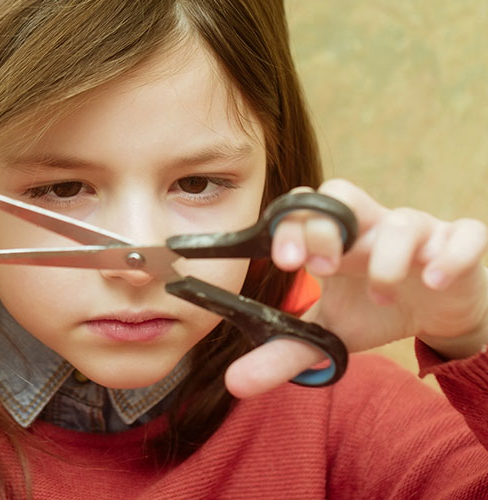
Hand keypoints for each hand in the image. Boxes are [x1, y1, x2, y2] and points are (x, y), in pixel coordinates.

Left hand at [226, 179, 487, 397]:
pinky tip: (432, 281)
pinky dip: (449, 255)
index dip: (290, 226)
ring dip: (385, 258)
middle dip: (326, 228)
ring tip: (378, 297)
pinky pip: (464, 236)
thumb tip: (235, 384)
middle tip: (321, 268)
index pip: (303, 210)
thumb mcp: (331, 331)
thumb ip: (285, 352)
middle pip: (344, 196)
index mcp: (336, 240)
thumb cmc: (378, 309)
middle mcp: (372, 227)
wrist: (440, 311)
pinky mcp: (461, 245)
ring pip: (403, 222)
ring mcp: (420, 233)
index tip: (284, 262)